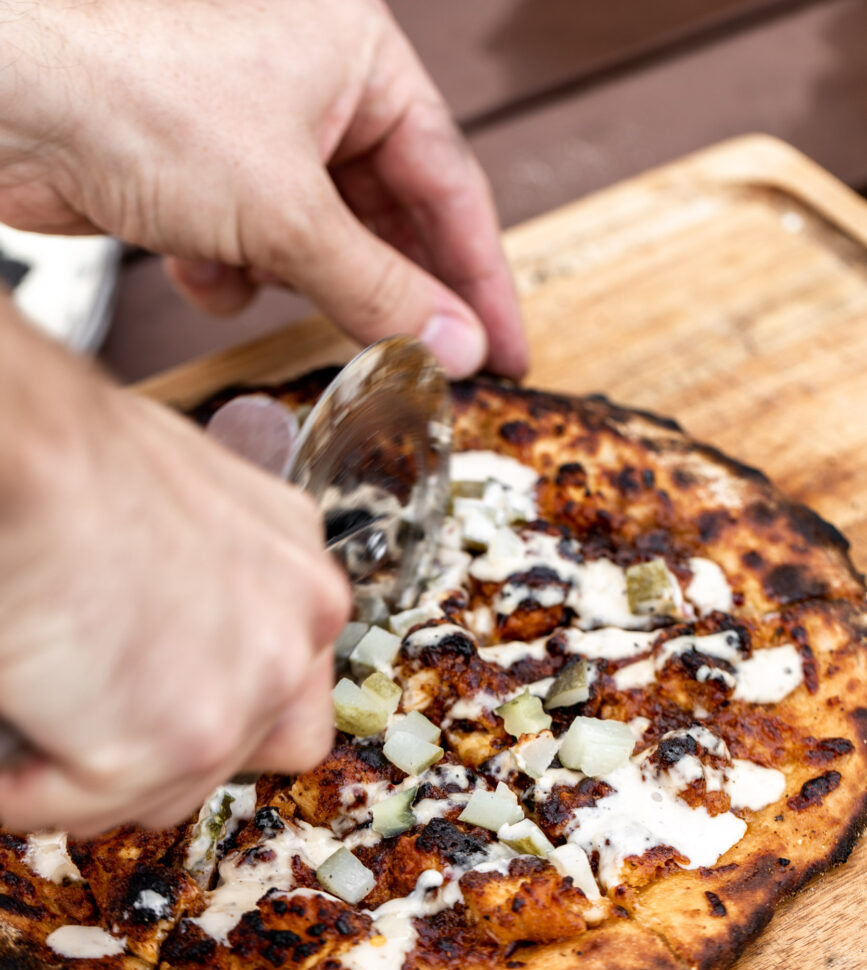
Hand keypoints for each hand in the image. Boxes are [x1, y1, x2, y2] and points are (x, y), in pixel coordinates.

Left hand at [0, 0, 526, 378]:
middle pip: (387, 217)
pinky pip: (254, 246)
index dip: (483, 276)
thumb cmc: (138, 100)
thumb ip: (381, 289)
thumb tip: (456, 343)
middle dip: (385, 288)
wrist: (7, 105)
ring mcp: (256, 134)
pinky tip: (196, 258)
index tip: (507, 347)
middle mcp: (313, 90)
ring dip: (293, 277)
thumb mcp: (288, 212)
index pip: (451, 183)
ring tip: (267, 279)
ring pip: (318, 241)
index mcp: (358, 60)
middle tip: (427, 360)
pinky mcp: (203, 177)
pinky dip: (232, 268)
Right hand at [0, 304, 349, 833]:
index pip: (290, 694)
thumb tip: (166, 646)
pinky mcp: (180, 739)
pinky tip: (9, 729)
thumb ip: (212, 588)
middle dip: (155, 753)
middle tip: (82, 722)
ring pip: (161, 793)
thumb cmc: (80, 462)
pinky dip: (27, 786)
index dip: (215, 710)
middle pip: (236, 755)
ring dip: (87, 771)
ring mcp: (247, 693)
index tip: (155, 709)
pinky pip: (82, 804)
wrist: (32, 450)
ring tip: (34, 711)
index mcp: (299, 578)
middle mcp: (296, 635)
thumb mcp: (193, 513)